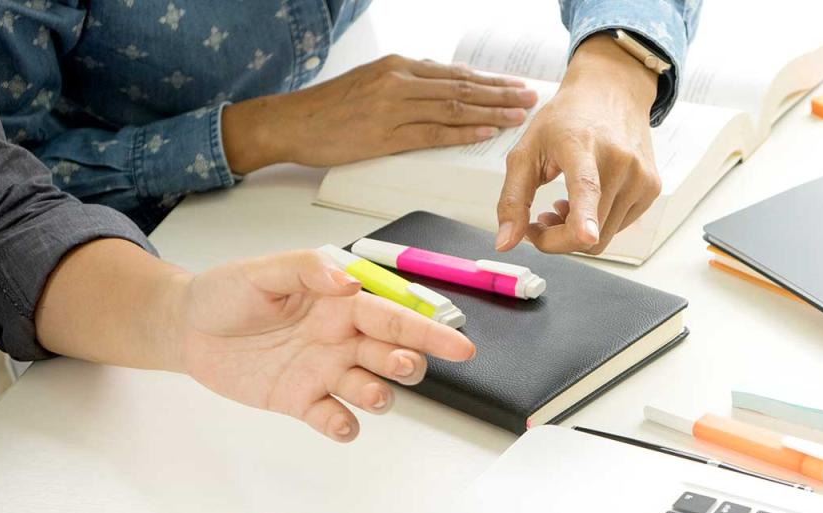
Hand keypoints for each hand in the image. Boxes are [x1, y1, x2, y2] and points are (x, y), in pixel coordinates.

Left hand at [173, 249, 476, 440]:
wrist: (186, 329)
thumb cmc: (225, 293)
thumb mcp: (262, 271)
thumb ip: (306, 271)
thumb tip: (347, 282)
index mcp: (341, 305)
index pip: (395, 318)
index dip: (430, 333)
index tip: (461, 346)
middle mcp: (342, 341)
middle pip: (395, 356)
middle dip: (409, 365)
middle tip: (399, 365)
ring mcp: (324, 373)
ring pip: (372, 390)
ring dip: (380, 395)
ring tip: (372, 395)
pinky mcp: (302, 402)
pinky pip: (334, 419)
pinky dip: (343, 425)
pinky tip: (340, 422)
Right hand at [222, 56, 538, 172]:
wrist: (292, 121)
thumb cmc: (329, 107)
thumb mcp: (370, 82)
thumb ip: (405, 84)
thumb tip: (438, 86)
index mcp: (398, 68)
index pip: (455, 74)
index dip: (489, 81)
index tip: (514, 85)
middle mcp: (399, 82)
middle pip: (462, 88)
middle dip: (500, 93)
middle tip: (530, 97)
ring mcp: (393, 108)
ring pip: (454, 108)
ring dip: (491, 112)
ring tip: (518, 115)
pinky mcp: (385, 135)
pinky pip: (433, 133)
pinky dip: (463, 133)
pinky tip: (485, 133)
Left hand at [496, 34, 660, 254]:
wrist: (611, 91)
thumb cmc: (567, 119)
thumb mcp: (527, 149)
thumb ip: (512, 198)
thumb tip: (505, 243)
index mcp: (581, 145)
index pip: (585, 186)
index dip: (584, 216)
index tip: (586, 235)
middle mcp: (619, 161)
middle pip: (587, 233)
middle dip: (556, 239)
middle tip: (540, 219)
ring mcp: (640, 177)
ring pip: (602, 239)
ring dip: (575, 234)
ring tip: (562, 205)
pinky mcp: (651, 189)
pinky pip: (617, 229)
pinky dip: (596, 225)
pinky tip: (586, 201)